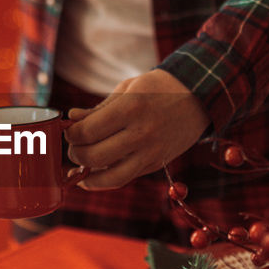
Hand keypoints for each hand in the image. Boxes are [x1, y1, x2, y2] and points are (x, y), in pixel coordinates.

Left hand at [64, 69, 208, 189]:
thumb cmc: (159, 89)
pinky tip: (94, 173)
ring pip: (110, 177)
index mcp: (132, 108)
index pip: (89, 131)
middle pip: (94, 156)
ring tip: (79, 166)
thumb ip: (99, 108)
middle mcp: (142, 133)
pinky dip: (105, 179)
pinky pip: (124, 178)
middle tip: (73, 146)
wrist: (199, 98)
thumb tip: (72, 119)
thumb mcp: (128, 89)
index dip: (72, 134)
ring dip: (87, 175)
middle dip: (75, 153)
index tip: (69, 130)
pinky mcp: (155, 165)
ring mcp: (151, 153)